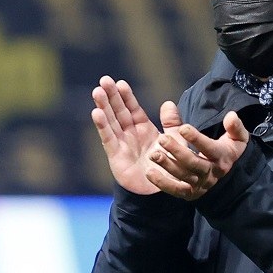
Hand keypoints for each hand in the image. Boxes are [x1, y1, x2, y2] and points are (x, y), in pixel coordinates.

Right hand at [91, 76, 175, 194]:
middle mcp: (130, 134)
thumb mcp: (176, 142)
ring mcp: (121, 144)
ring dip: (103, 107)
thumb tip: (168, 103)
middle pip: (118, 111)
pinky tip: (96, 113)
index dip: (126, 96)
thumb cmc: (169, 167)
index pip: (132, 108)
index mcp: (143, 129)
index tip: (119, 82)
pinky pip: (108, 139)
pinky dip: (103, 126)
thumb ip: (173, 123)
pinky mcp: (116, 156)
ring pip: (111, 122)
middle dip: (111, 96)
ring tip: (97, 91)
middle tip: (104, 80)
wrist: (160, 193)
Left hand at [147, 111, 249, 199]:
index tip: (183, 128)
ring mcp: (200, 185)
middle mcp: (212, 172)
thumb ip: (232, 126)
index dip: (197, 139)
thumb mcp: (232, 137)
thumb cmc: (224, 150)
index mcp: (222, 157)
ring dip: (167, 165)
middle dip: (178, 151)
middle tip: (162, 139)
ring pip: (183, 175)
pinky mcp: (190, 193)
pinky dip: (162, 183)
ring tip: (153, 154)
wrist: (223, 176)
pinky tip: (150, 172)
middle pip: (194, 163)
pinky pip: (175, 190)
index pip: (210, 149)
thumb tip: (231, 116)